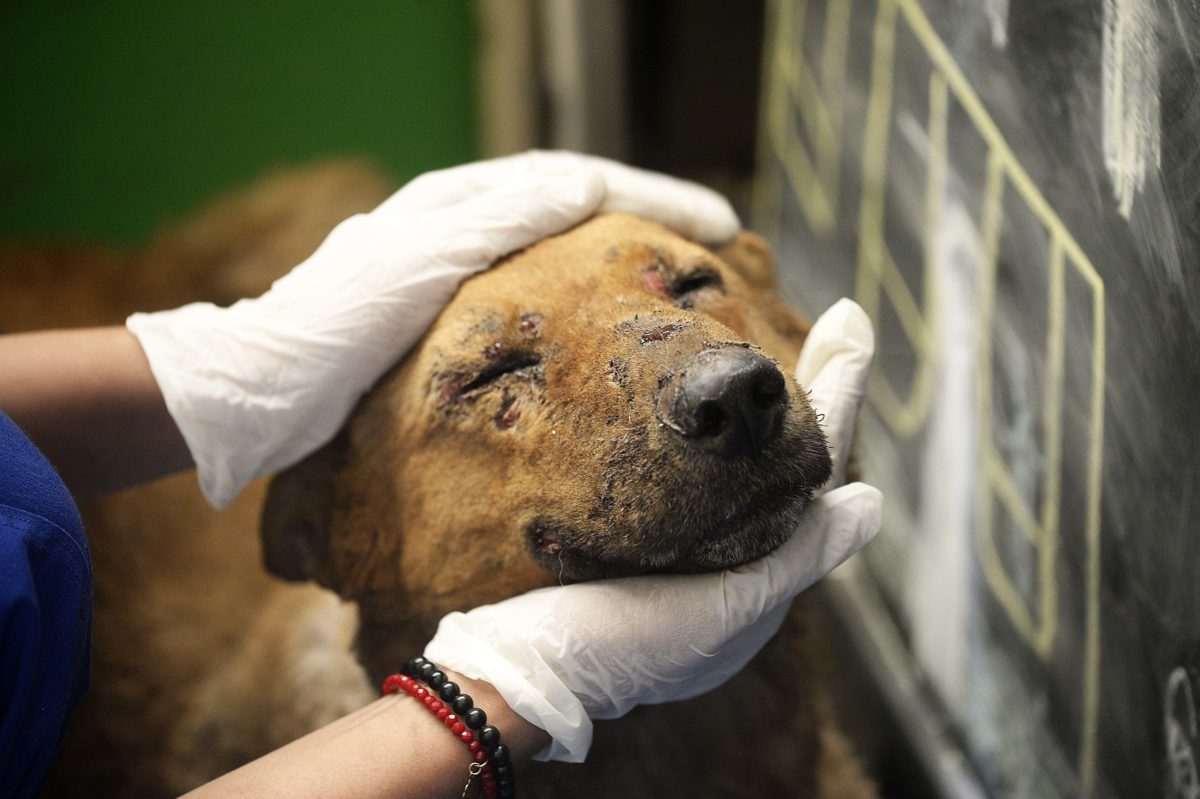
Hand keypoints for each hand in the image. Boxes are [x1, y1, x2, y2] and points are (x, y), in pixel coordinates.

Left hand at [127, 151, 739, 507]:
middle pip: (577, 206)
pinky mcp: (444, 318)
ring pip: (560, 250)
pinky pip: (535, 291)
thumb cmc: (331, 328)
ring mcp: (453, 271)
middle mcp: (458, 226)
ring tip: (683, 279)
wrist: (260, 392)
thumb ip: (498, 219)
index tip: (723, 223)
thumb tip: (586, 182)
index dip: (655, 194)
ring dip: (624, 255)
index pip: (577, 179)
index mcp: (456, 202)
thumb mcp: (421, 261)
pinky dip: (585, 296)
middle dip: (652, 217)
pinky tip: (610, 326)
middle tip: (724, 244)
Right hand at [425, 299, 880, 761]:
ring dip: (774, 412)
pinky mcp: (644, 547)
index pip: (814, 463)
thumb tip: (872, 501)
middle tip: (845, 320)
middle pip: (788, 458)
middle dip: (818, 388)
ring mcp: (689, 556)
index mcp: (763, 578)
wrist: (520, 676)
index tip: (852, 317)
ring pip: (746, 468)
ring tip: (804, 353)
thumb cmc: (621, 648)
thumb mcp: (723, 611)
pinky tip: (713, 414)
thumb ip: (799, 556)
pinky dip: (720, 441)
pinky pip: (698, 480)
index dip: (837, 390)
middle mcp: (734, 563)